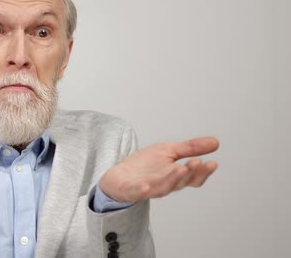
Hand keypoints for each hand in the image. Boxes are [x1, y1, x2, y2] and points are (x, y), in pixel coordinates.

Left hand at [99, 137, 218, 202]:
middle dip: (190, 173)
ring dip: (173, 179)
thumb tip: (215, 142)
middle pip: (181, 182)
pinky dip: (143, 190)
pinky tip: (147, 186)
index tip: (212, 163)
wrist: (118, 175)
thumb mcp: (168, 150)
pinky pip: (138, 192)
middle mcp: (164, 184)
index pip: (193, 178)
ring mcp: (148, 188)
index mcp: (175, 176)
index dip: (203, 172)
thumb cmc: (145, 165)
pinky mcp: (132, 190)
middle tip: (197, 162)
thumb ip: (190, 148)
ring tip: (181, 168)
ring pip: (163, 187)